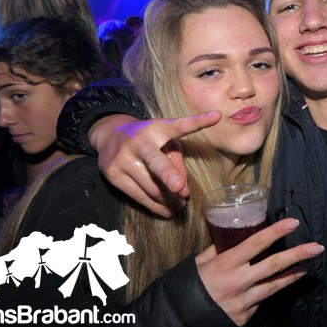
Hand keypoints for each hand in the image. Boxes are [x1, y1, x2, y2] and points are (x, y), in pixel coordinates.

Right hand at [89, 111, 221, 216]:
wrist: (109, 137)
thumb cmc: (149, 139)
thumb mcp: (165, 141)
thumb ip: (177, 161)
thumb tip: (181, 190)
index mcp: (157, 128)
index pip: (179, 126)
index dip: (198, 122)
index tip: (217, 116)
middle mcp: (138, 142)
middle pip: (156, 162)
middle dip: (169, 175)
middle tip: (181, 189)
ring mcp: (123, 159)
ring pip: (151, 186)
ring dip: (169, 199)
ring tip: (180, 204)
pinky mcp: (113, 176)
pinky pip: (139, 196)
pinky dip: (155, 206)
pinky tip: (166, 210)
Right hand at [196, 218, 323, 326]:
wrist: (181, 318)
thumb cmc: (190, 285)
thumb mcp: (201, 262)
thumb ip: (218, 249)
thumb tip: (232, 234)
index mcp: (227, 263)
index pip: (257, 243)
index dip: (276, 231)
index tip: (293, 223)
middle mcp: (238, 281)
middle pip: (274, 265)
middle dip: (298, 254)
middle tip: (317, 247)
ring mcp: (244, 301)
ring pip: (274, 286)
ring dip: (291, 277)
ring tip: (305, 269)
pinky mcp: (245, 316)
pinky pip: (260, 301)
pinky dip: (267, 293)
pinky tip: (274, 287)